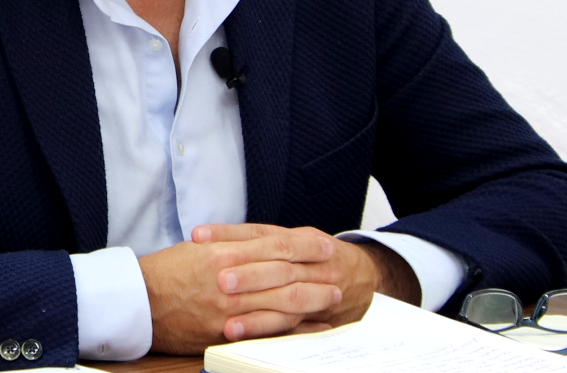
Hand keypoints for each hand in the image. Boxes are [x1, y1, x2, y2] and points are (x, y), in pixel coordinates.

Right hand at [137, 226, 343, 354]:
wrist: (137, 302)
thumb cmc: (165, 272)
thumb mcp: (199, 249)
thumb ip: (231, 244)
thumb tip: (262, 243)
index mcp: (224, 254)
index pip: (276, 245)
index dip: (305, 245)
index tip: (326, 244)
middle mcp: (230, 280)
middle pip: (286, 275)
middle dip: (316, 273)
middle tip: (338, 274)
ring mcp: (229, 310)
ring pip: (282, 304)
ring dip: (312, 301)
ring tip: (332, 298)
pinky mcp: (224, 333)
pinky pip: (268, 331)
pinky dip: (293, 329)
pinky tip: (311, 326)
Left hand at [195, 223, 421, 341]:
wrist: (367, 278)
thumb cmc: (321, 258)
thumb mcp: (298, 241)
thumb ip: (262, 240)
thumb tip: (209, 240)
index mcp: (301, 238)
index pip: (261, 233)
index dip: (230, 233)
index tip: (199, 237)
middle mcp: (312, 261)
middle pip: (278, 264)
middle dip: (249, 272)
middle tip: (218, 279)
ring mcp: (317, 288)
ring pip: (288, 298)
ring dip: (256, 312)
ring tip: (226, 320)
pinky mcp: (316, 314)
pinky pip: (292, 323)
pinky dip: (265, 328)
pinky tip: (239, 333)